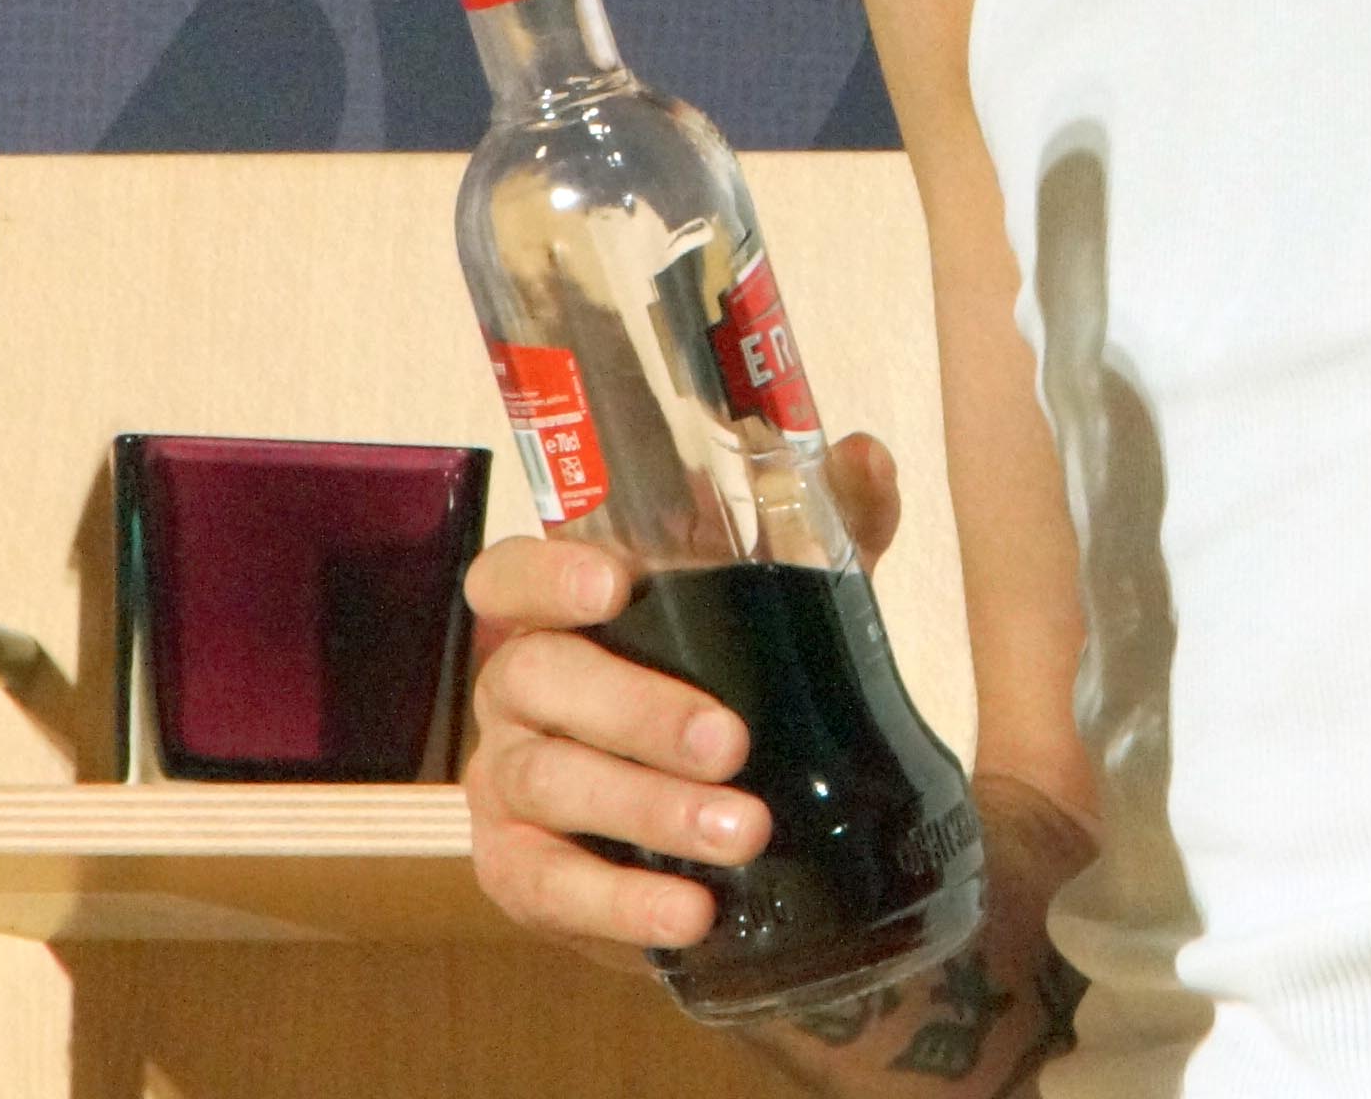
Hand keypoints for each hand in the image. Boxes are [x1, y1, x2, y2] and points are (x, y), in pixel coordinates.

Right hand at [459, 434, 905, 959]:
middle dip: (635, 711)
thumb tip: (863, 456)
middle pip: (539, 679)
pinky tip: (692, 914)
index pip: (508, 575)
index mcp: (559, 614)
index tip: (614, 582)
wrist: (728, 828)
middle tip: (731, 742)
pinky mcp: (518, 874)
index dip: (545, 575)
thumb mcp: (788, 603)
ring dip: (646, 810)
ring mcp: (507, 783)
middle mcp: (515, 689)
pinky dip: (622, 905)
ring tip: (741, 833)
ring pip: (549, 783)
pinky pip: (553, 887)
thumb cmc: (736, 685)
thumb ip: (827, 525)